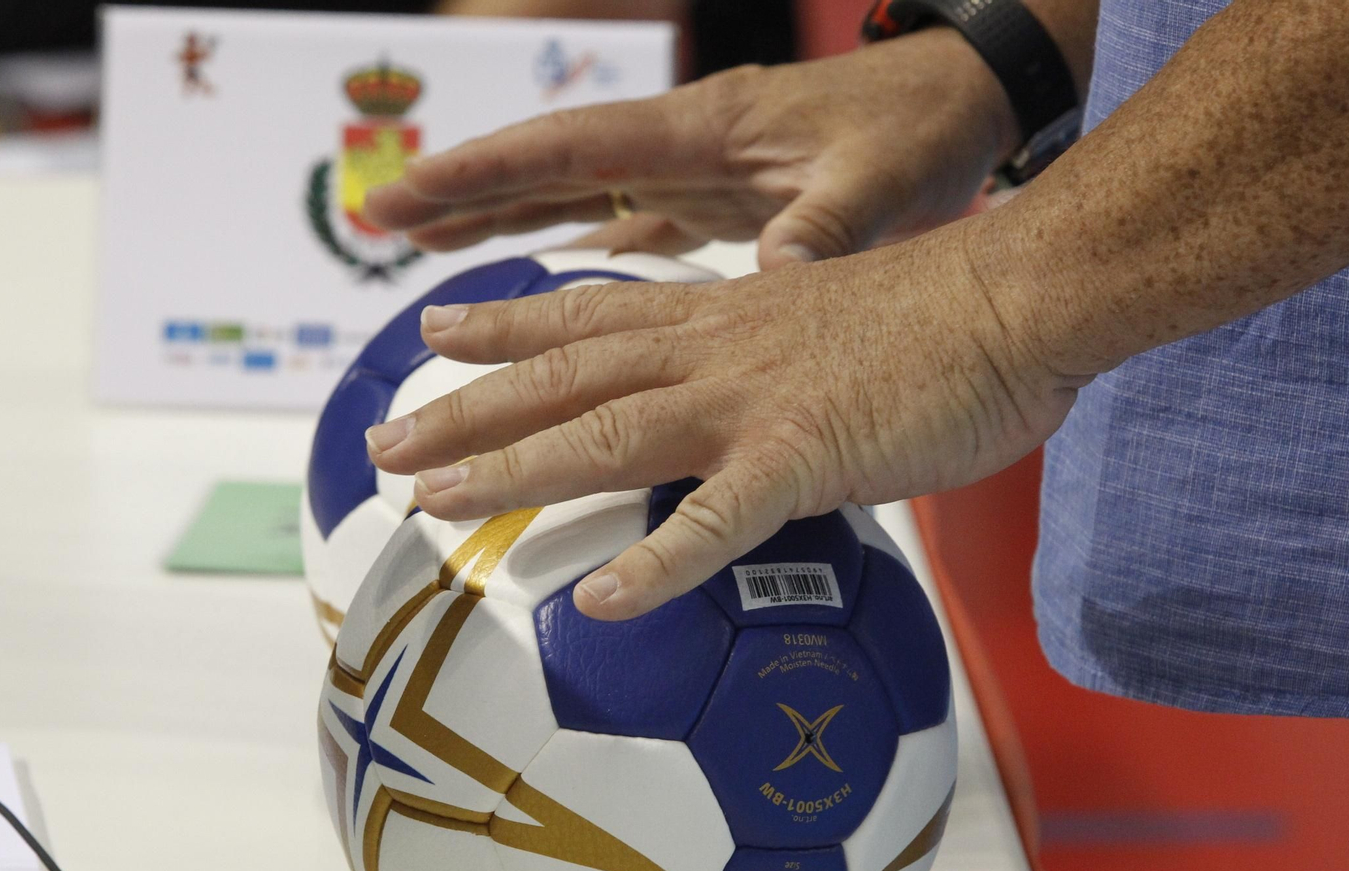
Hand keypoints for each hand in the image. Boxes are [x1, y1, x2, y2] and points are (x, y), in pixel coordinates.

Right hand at [364, 29, 1018, 269]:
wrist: (968, 105)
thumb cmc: (923, 132)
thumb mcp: (879, 184)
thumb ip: (820, 232)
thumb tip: (771, 286)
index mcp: (702, 133)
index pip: (568, 147)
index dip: (485, 172)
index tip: (409, 192)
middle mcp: (682, 148)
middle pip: (550, 168)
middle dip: (466, 196)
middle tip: (380, 223)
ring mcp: (695, 172)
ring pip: (576, 193)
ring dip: (504, 222)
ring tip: (430, 249)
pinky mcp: (718, 200)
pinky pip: (624, 220)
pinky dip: (575, 246)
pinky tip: (542, 272)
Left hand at [364, 217, 1087, 619]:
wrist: (1019, 297)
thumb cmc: (941, 318)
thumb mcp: (827, 323)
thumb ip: (769, 365)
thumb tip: (745, 415)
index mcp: (720, 317)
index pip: (588, 315)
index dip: (505, 326)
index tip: (437, 331)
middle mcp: (712, 350)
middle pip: (563, 378)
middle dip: (466, 410)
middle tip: (383, 441)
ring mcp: (750, 402)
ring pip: (604, 434)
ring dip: (512, 470)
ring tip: (432, 502)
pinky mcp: (805, 456)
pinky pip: (718, 522)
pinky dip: (658, 562)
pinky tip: (600, 601)